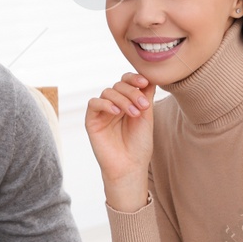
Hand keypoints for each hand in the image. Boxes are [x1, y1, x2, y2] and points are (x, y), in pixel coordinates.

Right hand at [85, 73, 155, 211]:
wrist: (129, 166)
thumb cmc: (139, 145)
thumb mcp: (146, 117)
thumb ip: (145, 96)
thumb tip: (150, 75)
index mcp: (127, 102)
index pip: (127, 81)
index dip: (135, 78)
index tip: (145, 83)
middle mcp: (114, 104)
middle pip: (119, 85)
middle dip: (132, 92)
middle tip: (143, 105)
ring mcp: (102, 112)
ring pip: (108, 92)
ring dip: (123, 99)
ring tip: (134, 114)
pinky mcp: (92, 120)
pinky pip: (94, 103)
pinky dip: (106, 104)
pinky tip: (116, 112)